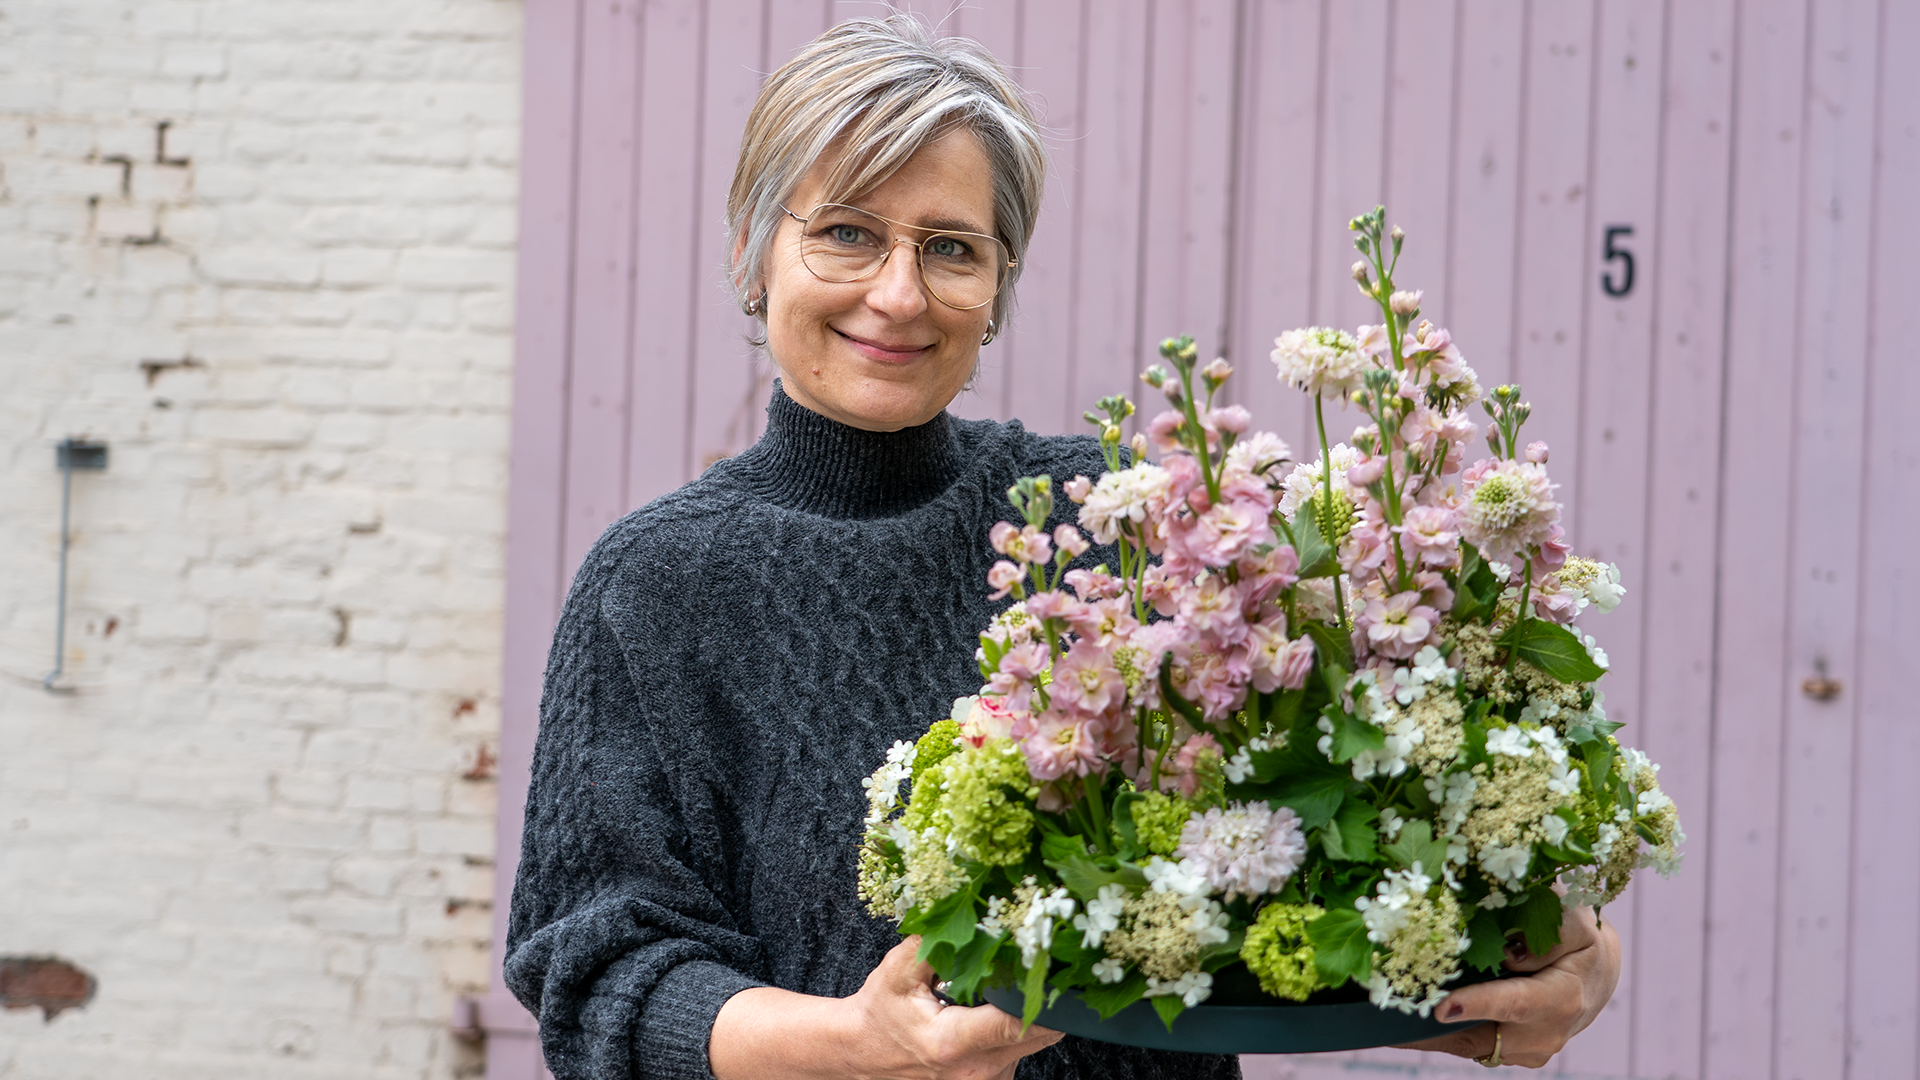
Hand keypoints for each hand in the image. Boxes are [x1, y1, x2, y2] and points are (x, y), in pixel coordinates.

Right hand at [845, 936, 1063, 1079]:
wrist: (863, 1052)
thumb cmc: (880, 1012)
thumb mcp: (898, 970)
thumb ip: (934, 941)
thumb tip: (971, 910)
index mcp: (952, 1042)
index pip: (1017, 1023)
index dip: (1042, 996)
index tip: (1051, 967)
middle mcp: (975, 1070)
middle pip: (1039, 1033)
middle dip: (1042, 998)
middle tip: (1034, 966)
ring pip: (1033, 1042)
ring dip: (1026, 1014)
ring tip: (998, 992)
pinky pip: (1020, 1051)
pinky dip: (1013, 1030)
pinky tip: (988, 1015)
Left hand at [1400, 904, 1619, 1067]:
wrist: (1594, 976)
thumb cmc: (1582, 942)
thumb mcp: (1579, 924)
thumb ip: (1554, 932)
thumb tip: (1510, 949)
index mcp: (1561, 998)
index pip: (1516, 1003)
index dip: (1479, 1005)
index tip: (1444, 1008)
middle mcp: (1542, 1034)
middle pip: (1480, 1032)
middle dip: (1433, 1024)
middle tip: (1390, 1008)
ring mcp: (1523, 1050)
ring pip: (1466, 1042)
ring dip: (1426, 1031)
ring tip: (1384, 1014)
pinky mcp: (1506, 1053)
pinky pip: (1464, 1043)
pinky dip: (1434, 1033)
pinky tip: (1399, 1021)